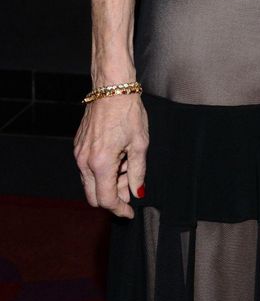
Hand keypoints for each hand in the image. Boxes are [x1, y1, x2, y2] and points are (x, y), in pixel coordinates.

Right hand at [74, 95, 148, 218]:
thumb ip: (138, 172)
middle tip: (130, 189)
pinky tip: (119, 157)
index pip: (106, 199)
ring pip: (91, 182)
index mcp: (101, 163)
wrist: (112, 88)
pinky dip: (102, 171)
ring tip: (128, 166)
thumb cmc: (127, 112)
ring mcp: (79, 154)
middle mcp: (85, 161)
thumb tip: (138, 192)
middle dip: (112, 197)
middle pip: (94, 196)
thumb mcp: (140, 144)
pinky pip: (88, 168)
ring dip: (108, 183)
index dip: (119, 209)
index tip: (129, 212)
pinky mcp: (78, 146)